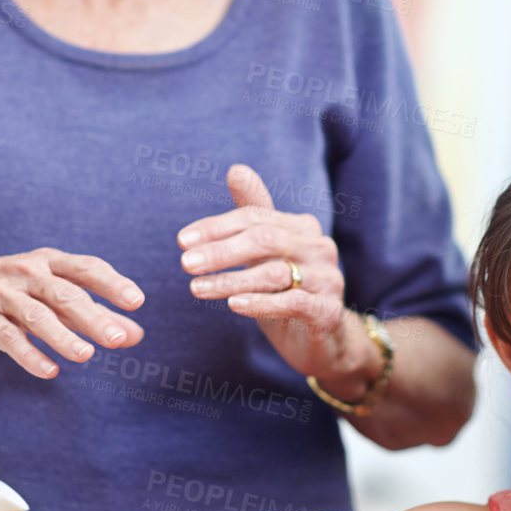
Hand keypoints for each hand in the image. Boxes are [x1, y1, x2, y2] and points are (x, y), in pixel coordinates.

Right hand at [0, 250, 143, 377]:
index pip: (86, 268)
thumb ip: (90, 314)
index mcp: (45, 263)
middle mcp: (25, 273)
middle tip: (119, 339)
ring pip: (37, 315)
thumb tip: (135, 335)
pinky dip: (28, 354)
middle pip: (66, 293)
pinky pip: (7, 336)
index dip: (112, 284)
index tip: (137, 302)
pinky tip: (48, 371)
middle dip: (94, 316)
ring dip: (63, 336)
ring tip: (86, 356)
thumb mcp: (44, 296)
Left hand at [177, 165, 361, 381]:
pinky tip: (233, 306)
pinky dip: (261, 303)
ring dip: (231, 281)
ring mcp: (328, 279)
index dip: (216, 227)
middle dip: (221, 250)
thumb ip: (254, 214)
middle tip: (185, 263)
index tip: (182, 241)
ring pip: (275, 273)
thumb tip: (237, 169)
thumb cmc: (288, 291)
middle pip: (265, 239)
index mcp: (301, 227)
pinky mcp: (328, 312)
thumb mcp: (268, 254)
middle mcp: (318, 247)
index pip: (255, 217)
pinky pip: (293, 303)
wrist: (325, 340)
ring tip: (196, 289)